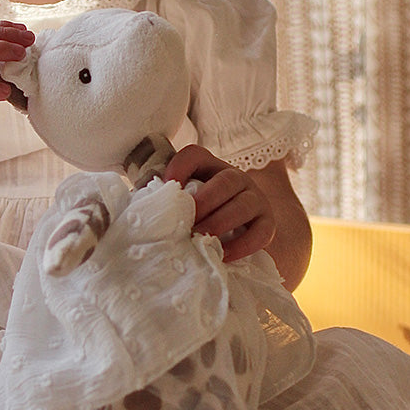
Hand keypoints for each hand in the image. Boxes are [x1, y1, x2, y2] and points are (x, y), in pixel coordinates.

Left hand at [163, 144, 275, 261]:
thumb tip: (141, 207)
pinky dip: (242, 245)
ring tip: (200, 238)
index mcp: (209, 166)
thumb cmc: (197, 215)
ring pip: (243, 205)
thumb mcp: (181, 200)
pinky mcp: (267, 223)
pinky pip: (261, 232)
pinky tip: (223, 255)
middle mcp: (236, 178)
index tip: (168, 184)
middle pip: (225, 181)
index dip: (180, 167)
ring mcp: (255, 199)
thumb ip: (164, 199)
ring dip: (220, 222)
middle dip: (204, 201)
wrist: (237, 230)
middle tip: (186, 222)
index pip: (195, 155)